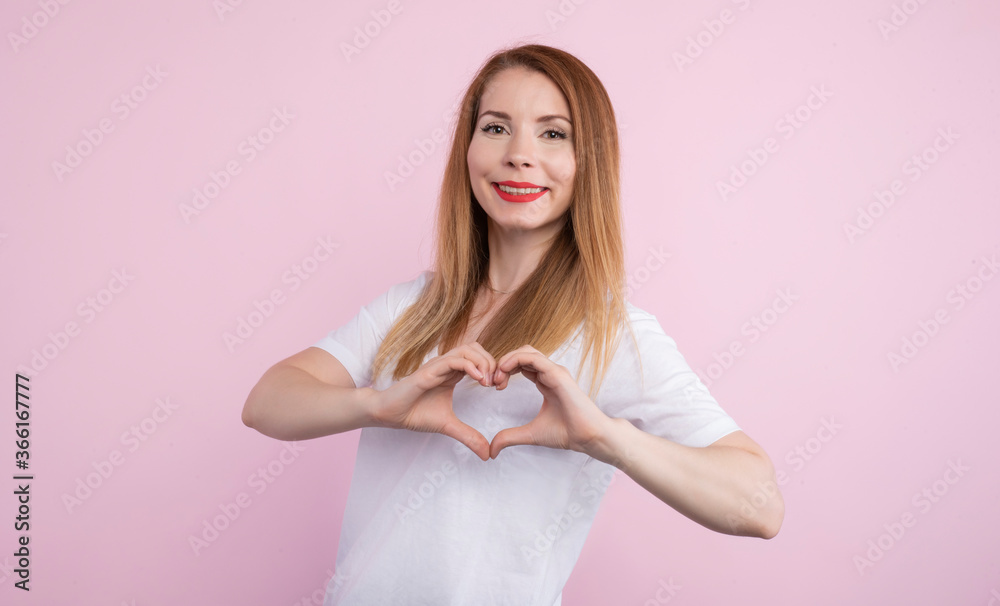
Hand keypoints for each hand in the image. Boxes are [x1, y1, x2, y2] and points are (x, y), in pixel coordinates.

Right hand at [369, 342, 496, 460]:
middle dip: (492, 362)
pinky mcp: (428, 372)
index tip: (500, 387)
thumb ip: (468, 436)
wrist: (389, 415)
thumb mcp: (448, 426)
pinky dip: (469, 366)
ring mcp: (437, 366)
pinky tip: (479, 380)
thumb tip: (487, 455)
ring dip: (483, 362)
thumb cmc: (415, 414)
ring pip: (466, 349)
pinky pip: (452, 360)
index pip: (479, 358)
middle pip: (476, 348)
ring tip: (488, 382)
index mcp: (452, 373)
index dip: (493, 368)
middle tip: (497, 384)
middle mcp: (446, 366)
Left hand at [489, 345, 614, 459]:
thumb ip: (510, 437)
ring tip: (497, 377)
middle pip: (522, 354)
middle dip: (503, 364)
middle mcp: (550, 373)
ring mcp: (555, 372)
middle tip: (493, 381)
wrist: (587, 437)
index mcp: (545, 382)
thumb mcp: (530, 434)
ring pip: (527, 351)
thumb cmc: (566, 433)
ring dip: (507, 360)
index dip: (504, 371)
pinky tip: (504, 370)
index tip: (495, 387)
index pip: (521, 365)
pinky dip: (516, 359)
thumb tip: (492, 450)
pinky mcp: (558, 374)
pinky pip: (534, 358)